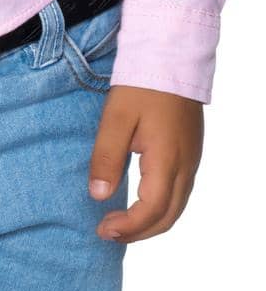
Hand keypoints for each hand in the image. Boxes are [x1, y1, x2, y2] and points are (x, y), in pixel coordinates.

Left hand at [88, 84, 202, 241]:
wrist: (171, 57)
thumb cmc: (141, 85)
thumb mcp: (116, 118)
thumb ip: (106, 157)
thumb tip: (98, 196)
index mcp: (167, 160)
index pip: (151, 210)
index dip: (128, 227)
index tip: (103, 229)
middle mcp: (186, 166)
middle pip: (168, 217)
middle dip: (138, 232)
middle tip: (108, 233)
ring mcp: (192, 160)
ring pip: (177, 208)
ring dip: (150, 223)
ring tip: (120, 224)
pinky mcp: (190, 153)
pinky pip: (180, 193)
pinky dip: (160, 208)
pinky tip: (140, 203)